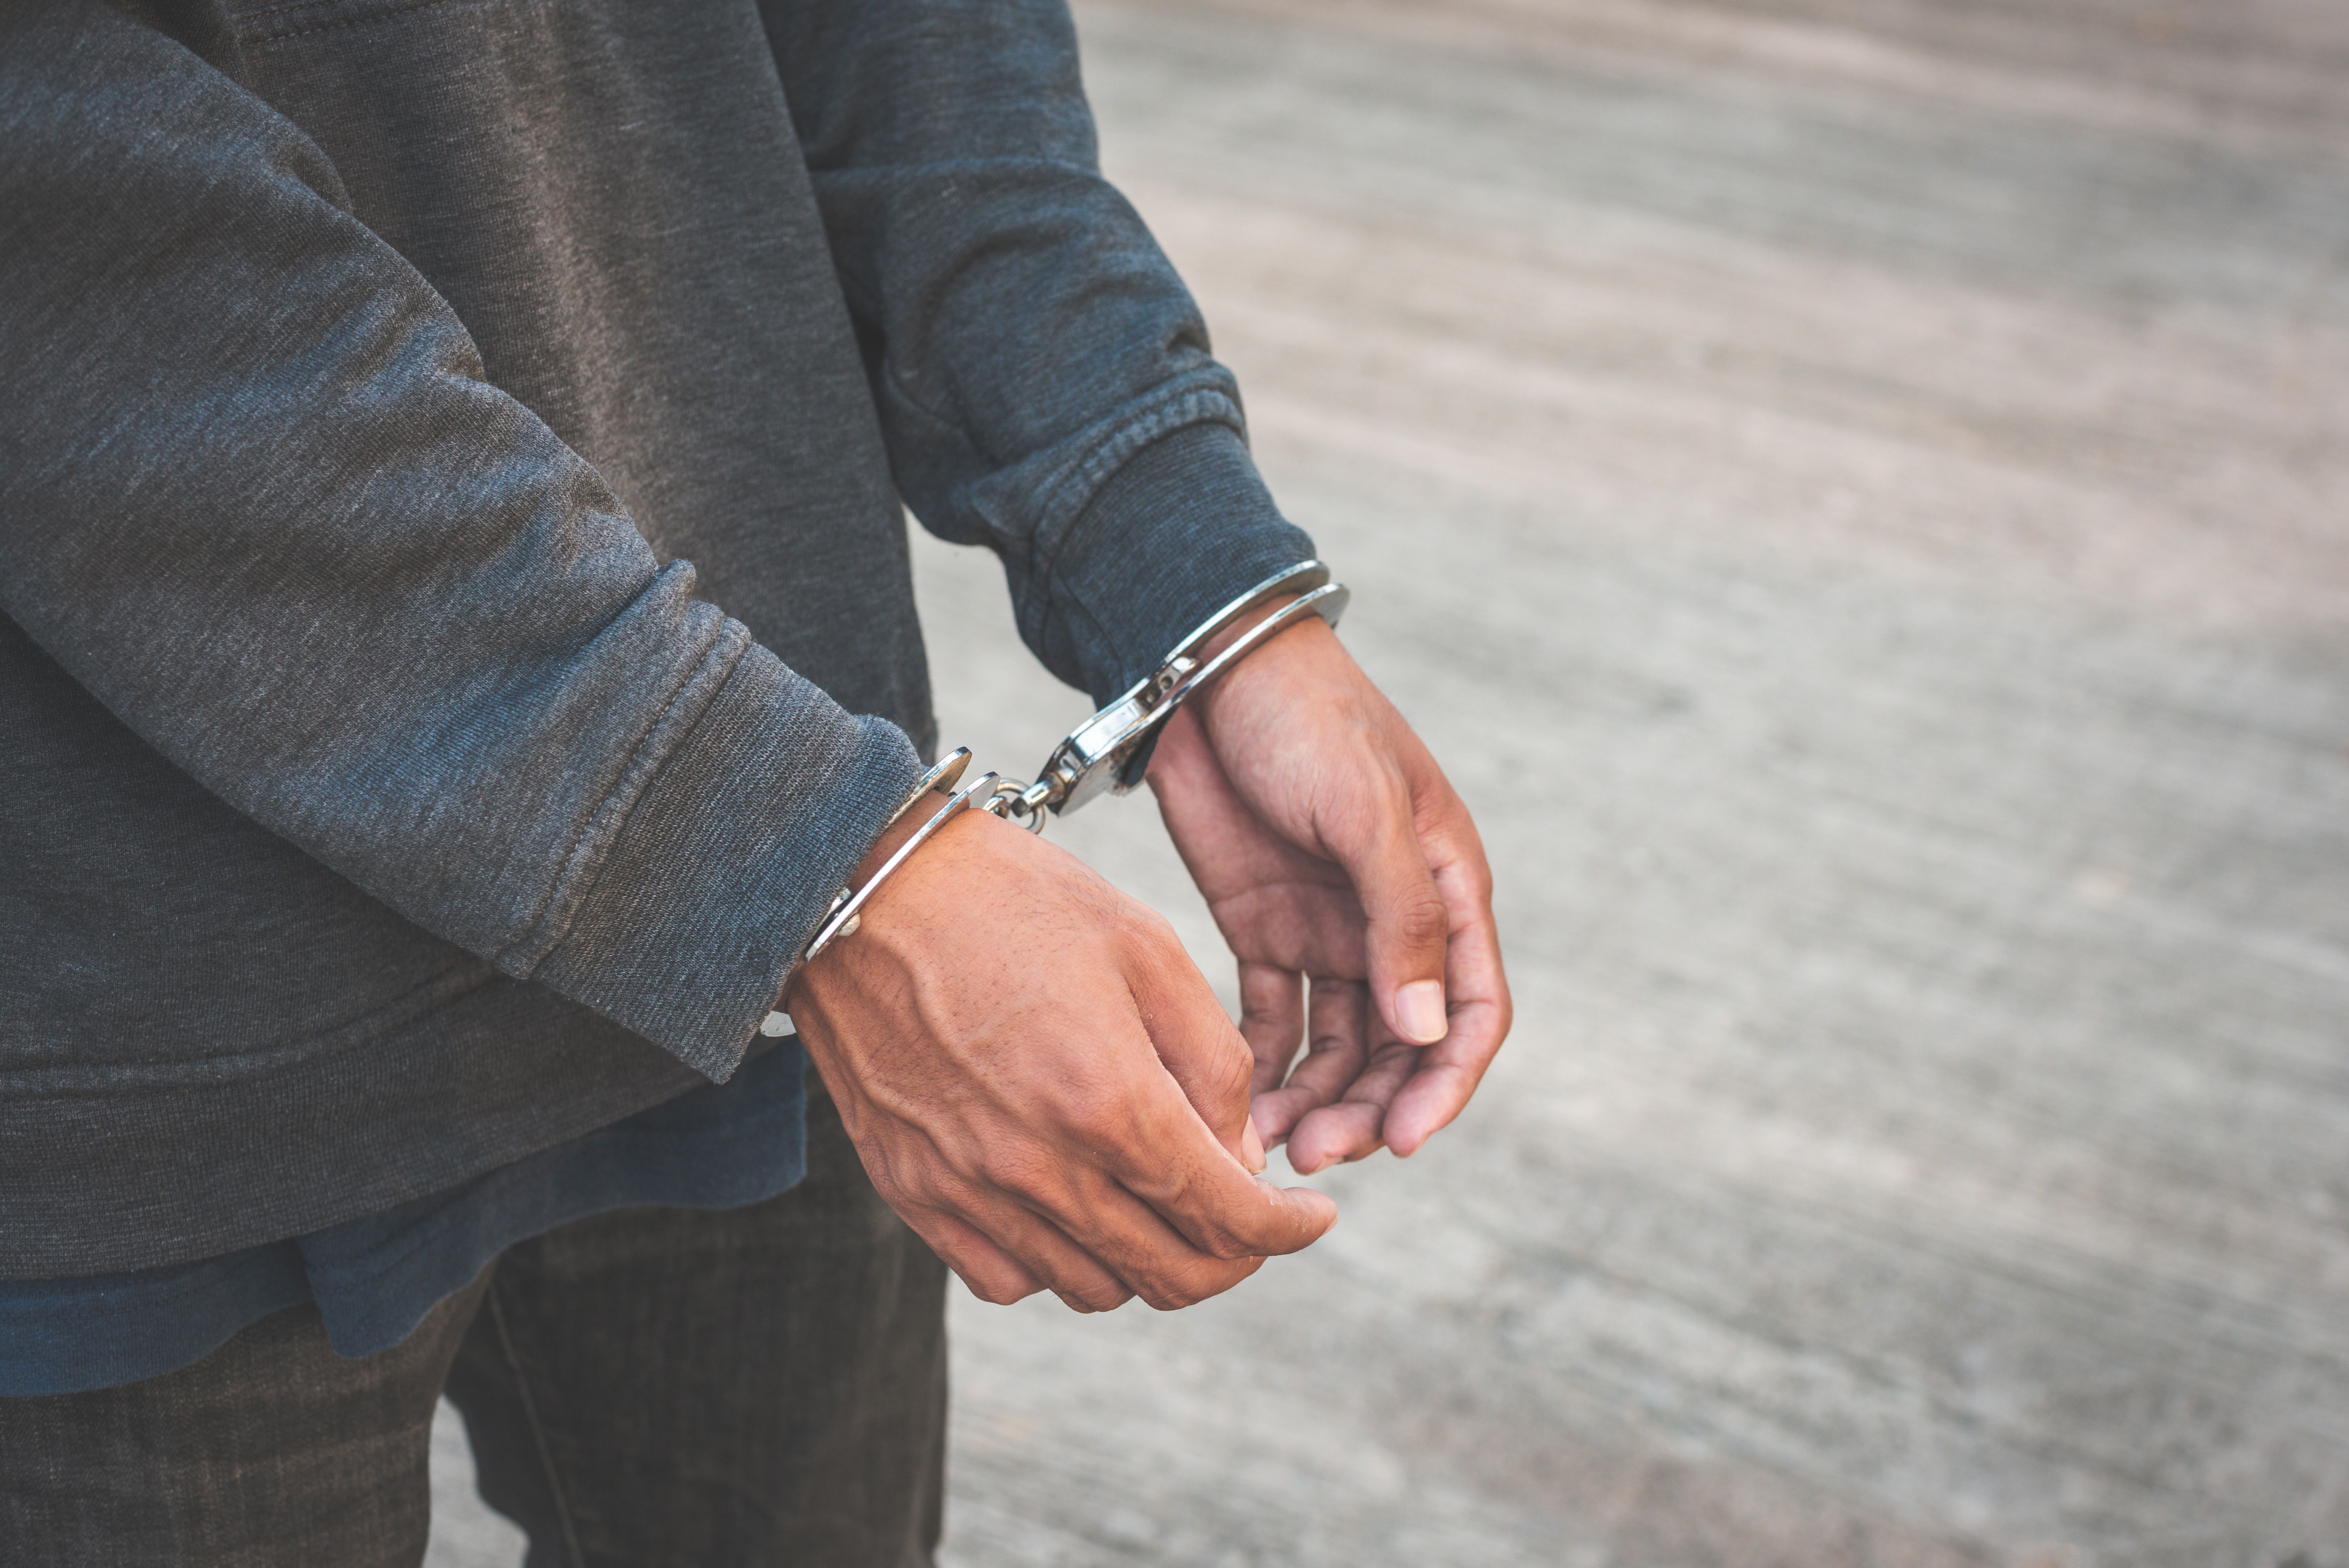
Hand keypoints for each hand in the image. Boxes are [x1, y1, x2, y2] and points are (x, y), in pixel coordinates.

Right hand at [783, 804, 1337, 1310]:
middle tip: (1250, 1221)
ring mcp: (968, 1188)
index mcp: (1106, 1100)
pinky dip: (1058, 1264)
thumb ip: (1211, 1060)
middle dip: (1231, 1257)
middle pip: (1168, 1273)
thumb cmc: (1009, 899)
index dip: (1287, 1231)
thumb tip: (1242, 1155)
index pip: (1225, 1215)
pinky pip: (1007, 1278)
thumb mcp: (1144, 947)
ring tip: (1164, 1207)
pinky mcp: (913, 1191)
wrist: (858, 888)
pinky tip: (1077, 1209)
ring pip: (1092, 1287)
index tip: (1315, 1218)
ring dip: (1149, 1263)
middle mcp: (1037, 1165)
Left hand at [1147, 611, 1509, 1173]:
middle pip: (1403, 1046)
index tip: (1405, 1140)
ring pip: (1340, 1048)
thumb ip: (1400, 918)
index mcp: (1443, 890)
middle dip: (1371, 1108)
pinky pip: (1276, 1023)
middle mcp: (1393, 923)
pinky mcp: (1265, 931)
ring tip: (1270, 1144)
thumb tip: (1426, 1031)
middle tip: (1320, 1155)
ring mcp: (1329, 931)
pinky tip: (1240, 1108)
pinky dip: (1265, 1069)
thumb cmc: (1305, 721)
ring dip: (1317, 1101)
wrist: (1211, 672)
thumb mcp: (1365, 810)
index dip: (1447, 1082)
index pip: (1471, 1011)